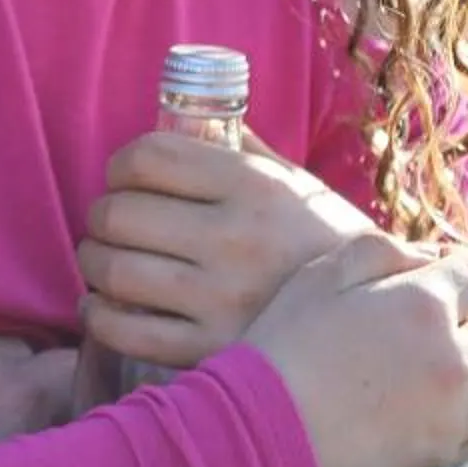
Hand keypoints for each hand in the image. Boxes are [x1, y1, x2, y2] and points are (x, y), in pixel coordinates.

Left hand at [76, 128, 375, 368]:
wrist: (375, 324)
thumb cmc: (320, 243)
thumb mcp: (292, 183)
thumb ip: (241, 149)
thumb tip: (187, 116)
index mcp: (255, 186)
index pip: (149, 157)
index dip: (120, 164)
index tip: (122, 177)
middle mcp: (236, 238)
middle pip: (120, 213)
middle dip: (101, 215)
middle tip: (108, 222)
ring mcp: (223, 299)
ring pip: (114, 270)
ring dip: (92, 263)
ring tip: (100, 261)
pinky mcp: (211, 350)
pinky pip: (125, 330)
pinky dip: (98, 315)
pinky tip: (103, 306)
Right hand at [239, 235, 467, 466]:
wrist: (261, 432)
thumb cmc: (284, 345)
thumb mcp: (320, 275)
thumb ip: (381, 250)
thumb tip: (427, 258)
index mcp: (425, 303)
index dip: (462, 271)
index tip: (440, 280)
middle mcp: (452, 357)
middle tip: (465, 322)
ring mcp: (453, 414)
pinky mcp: (441, 459)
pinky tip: (455, 416)